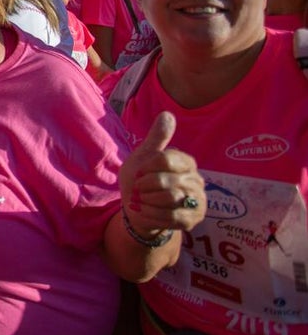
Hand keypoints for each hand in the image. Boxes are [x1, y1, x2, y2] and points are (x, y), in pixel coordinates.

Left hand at [119, 111, 204, 237]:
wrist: (138, 211)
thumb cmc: (141, 181)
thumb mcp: (143, 157)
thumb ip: (156, 138)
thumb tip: (167, 114)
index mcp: (186, 162)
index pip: (165, 159)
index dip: (146, 167)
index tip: (139, 172)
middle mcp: (196, 180)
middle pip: (166, 180)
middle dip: (144, 187)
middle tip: (138, 190)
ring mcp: (197, 201)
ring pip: (169, 198)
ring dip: (147, 201)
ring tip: (141, 201)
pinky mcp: (193, 219)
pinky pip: (170, 216)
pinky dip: (151, 214)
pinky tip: (145, 212)